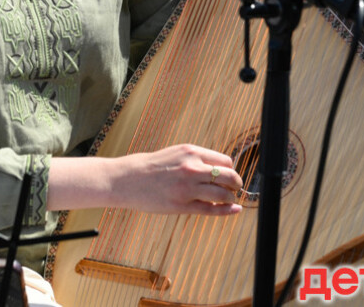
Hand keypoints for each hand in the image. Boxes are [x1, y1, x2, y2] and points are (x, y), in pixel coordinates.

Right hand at [111, 144, 242, 216]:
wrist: (126, 179)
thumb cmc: (150, 167)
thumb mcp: (174, 153)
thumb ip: (195, 159)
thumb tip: (217, 168)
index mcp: (190, 152)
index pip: (225, 161)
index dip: (231, 169)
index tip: (230, 176)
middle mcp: (192, 168)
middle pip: (229, 176)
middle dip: (236, 184)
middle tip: (236, 188)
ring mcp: (187, 188)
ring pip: (223, 194)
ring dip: (231, 198)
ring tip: (229, 200)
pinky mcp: (182, 205)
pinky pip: (211, 209)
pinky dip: (226, 211)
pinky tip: (234, 210)